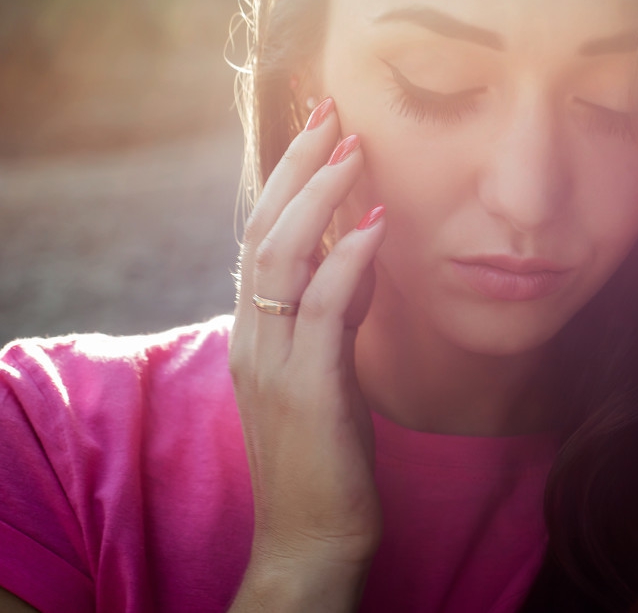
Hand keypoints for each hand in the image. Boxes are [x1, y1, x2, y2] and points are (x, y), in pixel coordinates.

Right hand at [227, 99, 386, 608]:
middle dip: (298, 165)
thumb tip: (361, 249)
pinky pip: (322, 309)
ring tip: (353, 147)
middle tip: (331, 110)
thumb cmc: (325, 452)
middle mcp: (252, 336)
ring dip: (320, 196)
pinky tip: (377, 223)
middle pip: (263, 229)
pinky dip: (349, 259)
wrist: (311, 537)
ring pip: (282, 257)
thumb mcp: (326, 365)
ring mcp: (272, 362)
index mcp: (253, 329)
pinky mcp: (306, 389)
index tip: (320, 127)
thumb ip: (335, 307)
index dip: (286, 176)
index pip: (260, 233)